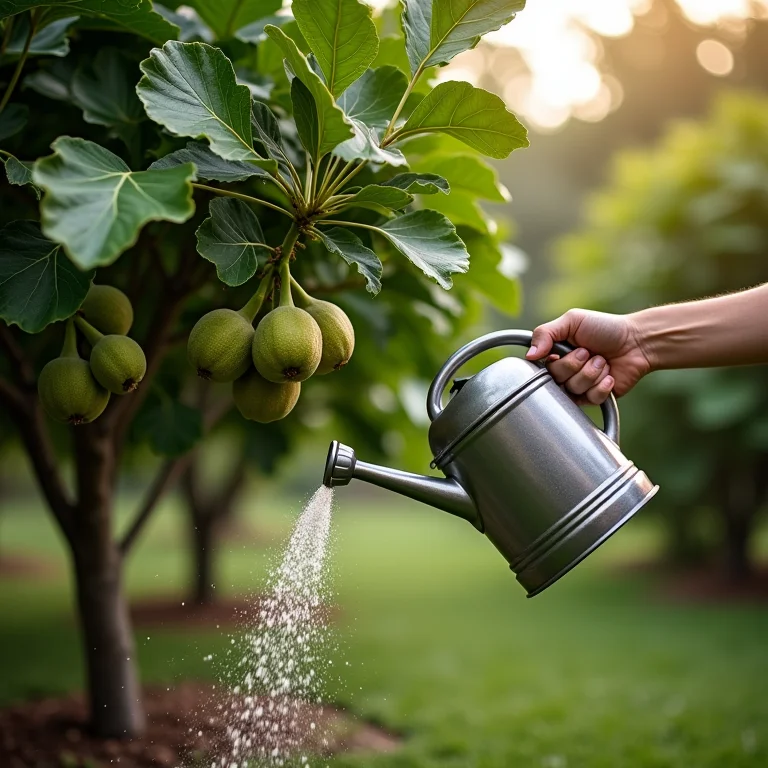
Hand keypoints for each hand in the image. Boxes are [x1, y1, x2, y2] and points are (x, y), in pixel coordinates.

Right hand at [526, 309, 652, 403]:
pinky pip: (590, 399)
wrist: (637, 341)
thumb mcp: (572, 321)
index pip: (540, 367)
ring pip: (574, 389)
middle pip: (556, 379)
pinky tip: (610, 375)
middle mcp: (565, 371)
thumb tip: (528, 355)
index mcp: (555, 353)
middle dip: (575, 364)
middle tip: (589, 352)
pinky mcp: (595, 397)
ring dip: (592, 373)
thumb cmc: (605, 328)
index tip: (564, 350)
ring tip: (602, 361)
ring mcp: (579, 386)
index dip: (554, 361)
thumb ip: (544, 333)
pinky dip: (602, 385)